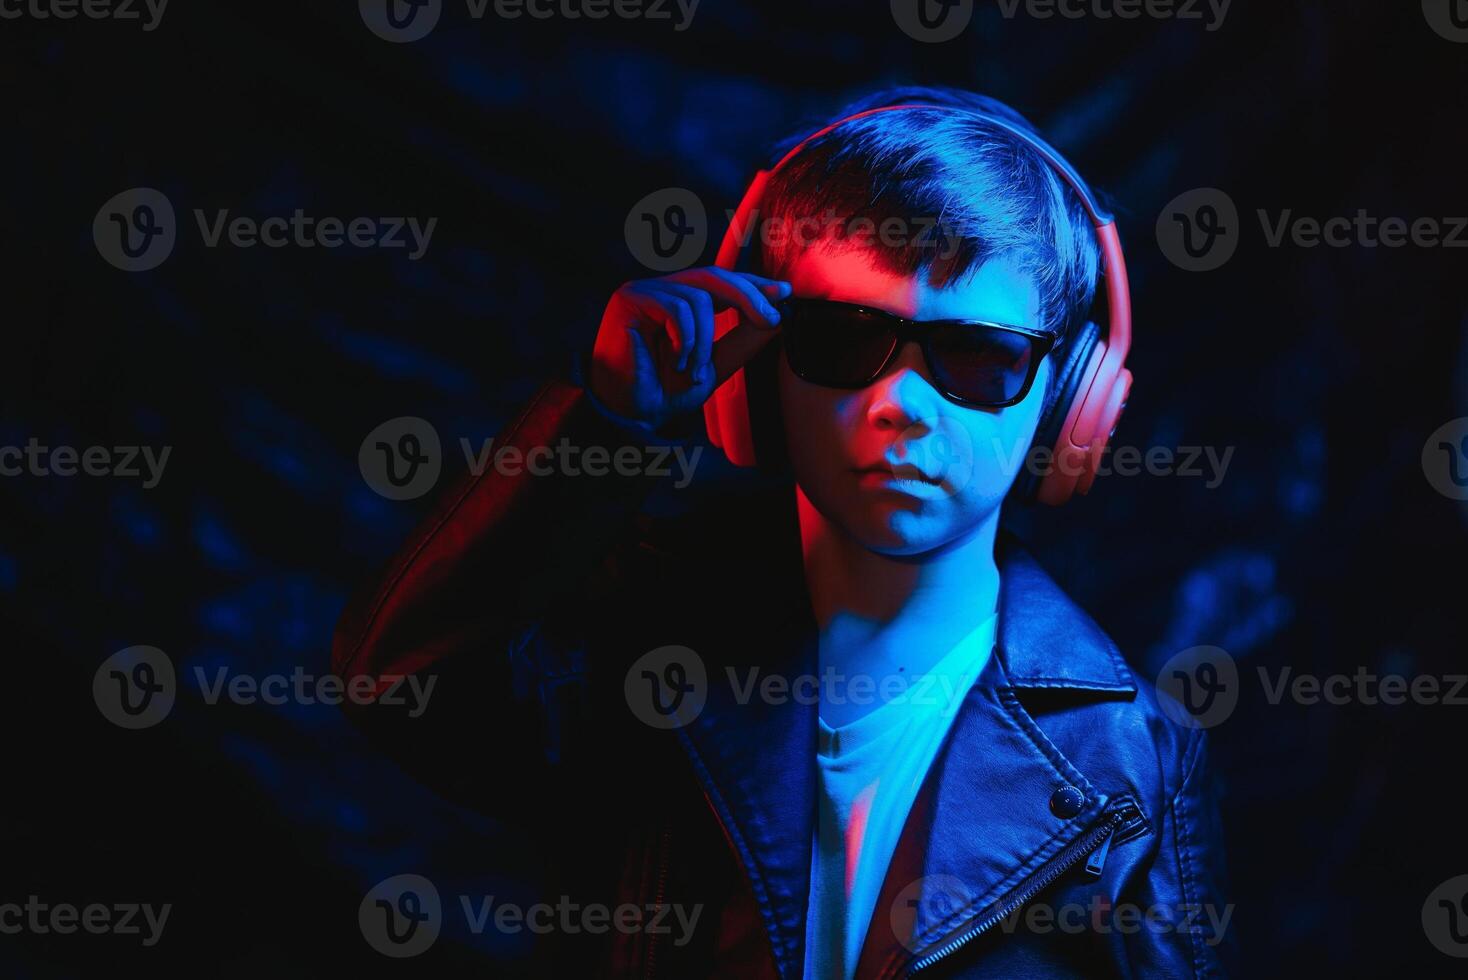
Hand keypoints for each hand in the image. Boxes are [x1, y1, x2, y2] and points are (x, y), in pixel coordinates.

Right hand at [589, 267, 790, 429]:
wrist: (632, 413)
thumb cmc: (666, 391)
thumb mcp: (715, 364)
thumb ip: (742, 341)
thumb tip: (775, 318)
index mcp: (682, 302)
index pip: (722, 282)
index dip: (753, 284)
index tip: (784, 292)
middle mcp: (663, 290)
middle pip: (715, 276)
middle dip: (749, 296)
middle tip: (771, 319)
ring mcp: (645, 290)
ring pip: (700, 296)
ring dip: (705, 340)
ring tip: (692, 369)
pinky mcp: (630, 297)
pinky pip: (677, 308)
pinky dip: (686, 339)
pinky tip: (675, 360)